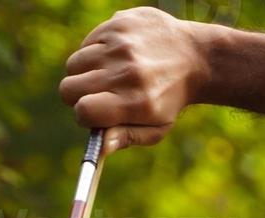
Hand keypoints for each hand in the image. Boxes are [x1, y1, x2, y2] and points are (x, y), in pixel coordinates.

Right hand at [59, 7, 212, 155]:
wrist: (196, 57)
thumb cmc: (170, 98)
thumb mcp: (157, 128)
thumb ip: (126, 138)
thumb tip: (100, 147)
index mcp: (135, 102)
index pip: (83, 110)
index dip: (83, 115)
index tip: (94, 114)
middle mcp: (127, 71)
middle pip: (68, 88)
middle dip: (78, 96)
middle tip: (98, 94)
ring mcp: (122, 44)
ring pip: (74, 63)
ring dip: (85, 72)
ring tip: (108, 73)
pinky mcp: (119, 23)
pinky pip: (86, 42)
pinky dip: (95, 51)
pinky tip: (116, 56)